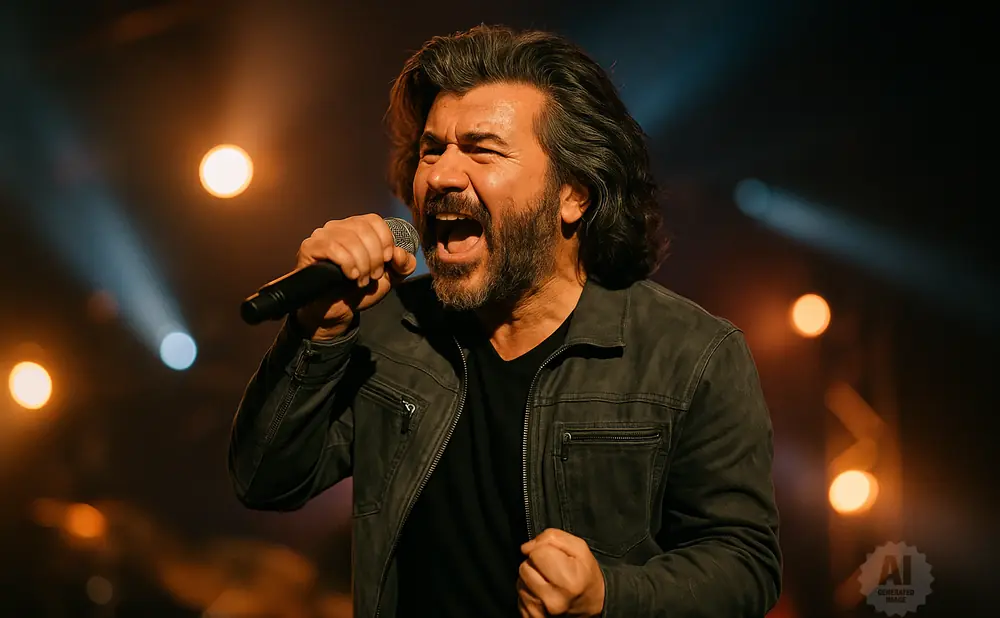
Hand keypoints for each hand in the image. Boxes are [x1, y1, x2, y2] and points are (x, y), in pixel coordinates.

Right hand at [293, 214, 416, 339]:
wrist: (337, 310)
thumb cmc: (359, 289)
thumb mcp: (389, 277)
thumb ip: (403, 265)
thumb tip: (399, 253)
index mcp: (357, 228)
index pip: (374, 220)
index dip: (385, 239)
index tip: (388, 259)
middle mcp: (338, 227)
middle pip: (363, 228)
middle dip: (375, 256)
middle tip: (374, 275)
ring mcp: (322, 236)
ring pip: (349, 239)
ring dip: (362, 263)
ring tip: (362, 280)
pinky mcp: (310, 248)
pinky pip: (332, 247)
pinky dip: (347, 263)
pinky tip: (350, 276)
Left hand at [517, 528, 605, 616]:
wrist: (593, 605)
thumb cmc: (586, 576)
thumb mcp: (579, 549)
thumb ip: (552, 538)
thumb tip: (526, 547)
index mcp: (568, 581)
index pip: (536, 553)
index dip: (544, 550)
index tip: (554, 557)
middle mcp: (553, 600)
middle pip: (525, 568)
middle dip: (535, 565)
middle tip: (551, 570)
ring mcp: (541, 613)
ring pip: (520, 582)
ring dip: (531, 579)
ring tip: (548, 582)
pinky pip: (520, 598)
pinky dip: (530, 593)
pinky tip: (543, 594)